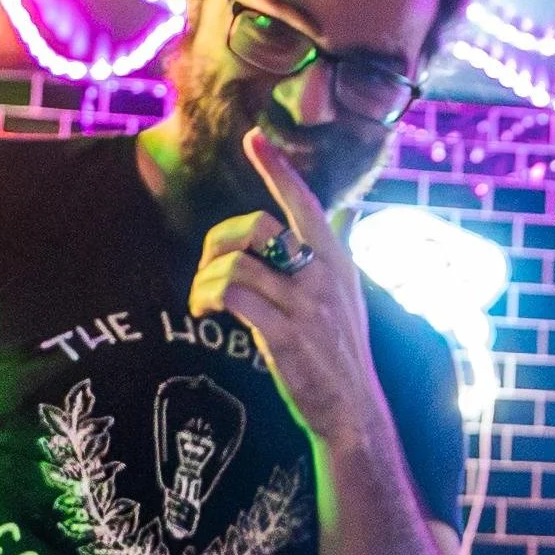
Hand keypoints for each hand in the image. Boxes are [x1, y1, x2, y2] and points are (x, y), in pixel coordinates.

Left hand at [188, 130, 378, 448]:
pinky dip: (208, 298)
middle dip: (218, 241)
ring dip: (204, 280)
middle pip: (258, 226)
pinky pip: (234, 295)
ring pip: (236, 264)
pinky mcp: (286, 335)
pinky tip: (204, 312)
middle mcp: (324, 276)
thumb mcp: (350, 298)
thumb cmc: (342, 357)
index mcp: (337, 262)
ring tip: (201, 302)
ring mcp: (307, 307)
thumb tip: (350, 212)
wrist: (354, 415)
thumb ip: (338, 254)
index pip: (306, 204)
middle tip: (207, 268)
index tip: (254, 138)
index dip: (279, 168)